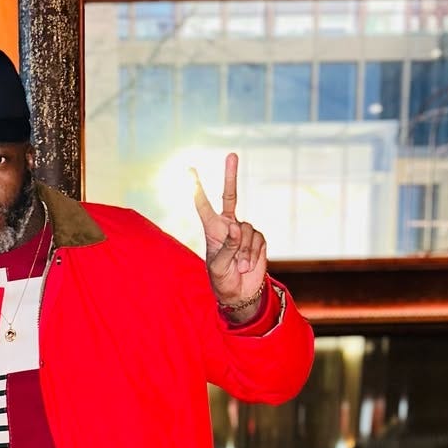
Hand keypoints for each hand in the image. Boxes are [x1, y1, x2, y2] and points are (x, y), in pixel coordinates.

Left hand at [191, 153, 266, 310]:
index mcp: (212, 230)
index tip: (189, 170)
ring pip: (246, 230)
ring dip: (243, 252)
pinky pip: (257, 240)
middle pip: (230, 196)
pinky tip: (248, 265)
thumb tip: (237, 227)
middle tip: (232, 154)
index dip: (197, 188)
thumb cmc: (222, 280)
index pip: (203, 206)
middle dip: (231, 175)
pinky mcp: (258, 239)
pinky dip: (253, 254)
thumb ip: (227, 247)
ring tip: (239, 266)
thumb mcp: (218, 266)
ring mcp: (244, 231)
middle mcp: (228, 226)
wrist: (240, 293)